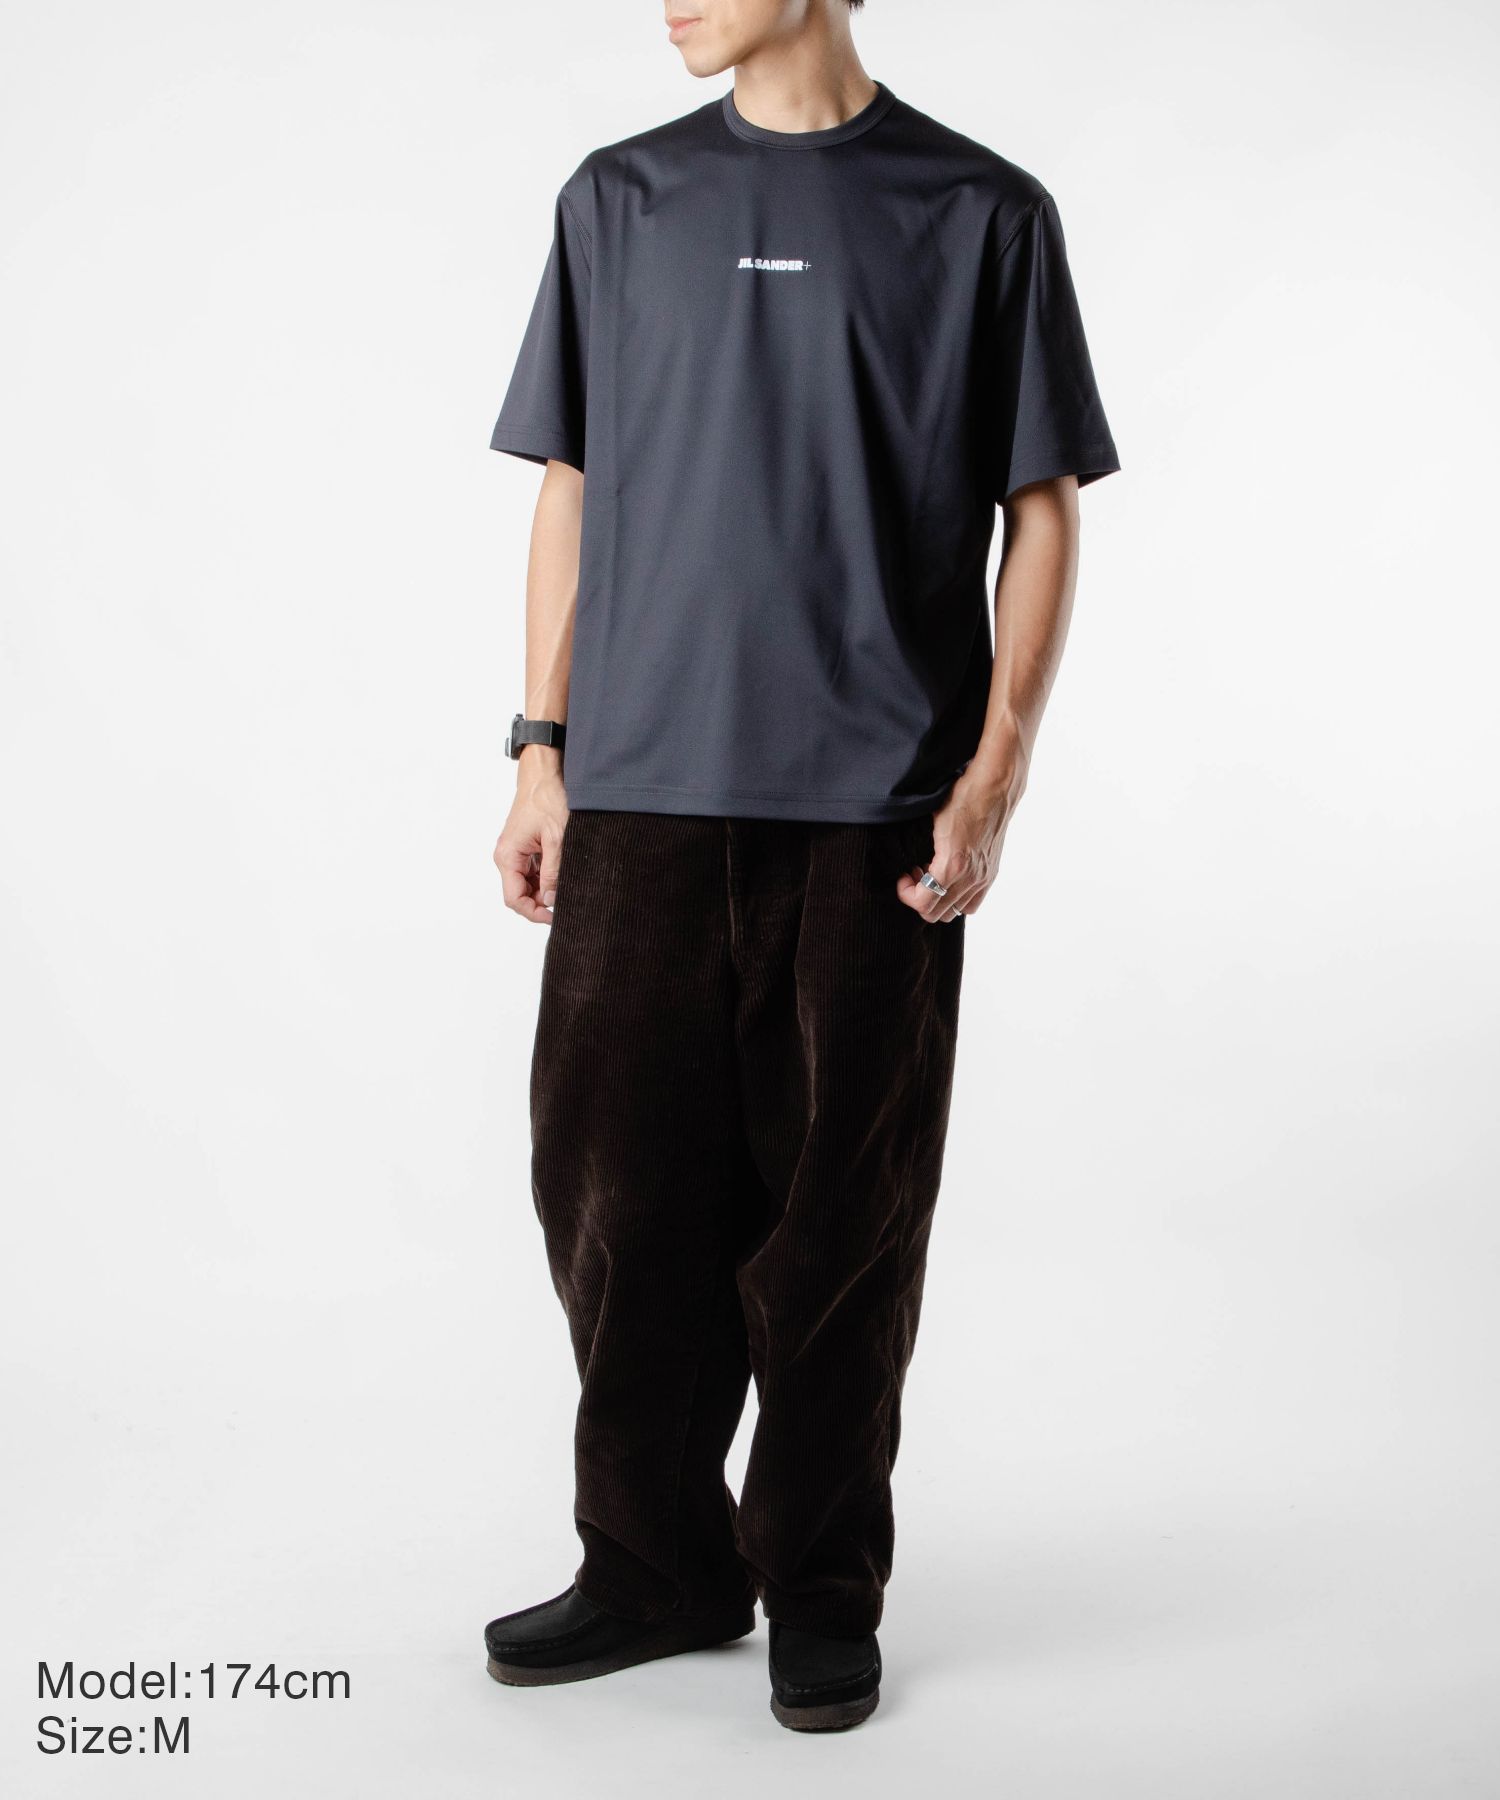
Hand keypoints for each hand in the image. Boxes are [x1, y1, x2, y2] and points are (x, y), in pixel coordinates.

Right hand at [493, 751, 568, 924]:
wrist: (544, 774)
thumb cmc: (547, 799)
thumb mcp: (557, 839)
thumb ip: (552, 873)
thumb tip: (549, 901)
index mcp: (508, 856)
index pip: (514, 899)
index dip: (534, 913)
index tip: (555, 917)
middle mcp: (507, 856)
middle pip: (520, 895)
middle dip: (541, 904)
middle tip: (566, 904)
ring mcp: (516, 853)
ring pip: (528, 885)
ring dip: (545, 891)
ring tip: (567, 887)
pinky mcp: (525, 848)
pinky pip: (533, 872)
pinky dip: (547, 878)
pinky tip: (563, 874)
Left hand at [895, 769, 1014, 924]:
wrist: (995, 787)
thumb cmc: (963, 798)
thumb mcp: (932, 822)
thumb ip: (921, 850)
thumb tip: (910, 864)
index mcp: (953, 865)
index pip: (923, 902)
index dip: (906, 894)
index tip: (902, 877)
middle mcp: (971, 877)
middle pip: (936, 913)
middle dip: (919, 898)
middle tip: (914, 877)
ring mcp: (983, 878)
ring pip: (954, 912)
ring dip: (937, 899)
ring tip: (931, 877)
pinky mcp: (991, 874)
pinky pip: (972, 904)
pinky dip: (956, 899)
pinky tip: (949, 879)